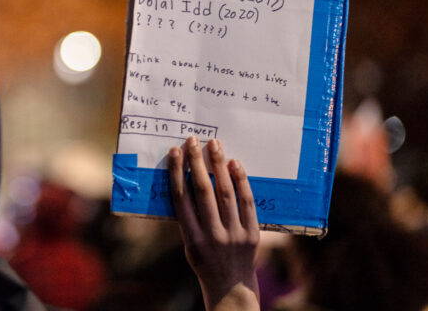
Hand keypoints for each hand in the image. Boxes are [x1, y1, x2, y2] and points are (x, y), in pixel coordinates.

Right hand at [168, 137, 259, 310]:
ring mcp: (234, 235)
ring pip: (225, 193)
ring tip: (214, 145)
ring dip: (218, 165)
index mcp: (191, 238)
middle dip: (197, 162)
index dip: (178, 172)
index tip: (175, 152)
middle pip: (203, 191)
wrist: (230, 287)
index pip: (181, 198)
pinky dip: (241, 181)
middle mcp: (212, 236)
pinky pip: (247, 202)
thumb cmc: (204, 260)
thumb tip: (185, 181)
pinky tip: (234, 164)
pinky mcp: (252, 234)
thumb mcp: (188, 244)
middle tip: (193, 141)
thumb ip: (187, 217)